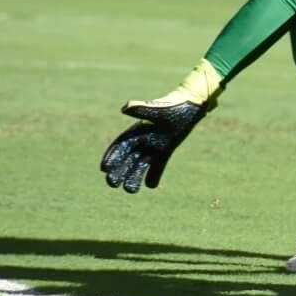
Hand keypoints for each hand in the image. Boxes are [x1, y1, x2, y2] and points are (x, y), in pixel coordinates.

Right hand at [99, 60, 220, 192]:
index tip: (104, 168)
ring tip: (130, 190)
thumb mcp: (158, 109)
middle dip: (118, 171)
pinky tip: (151, 186)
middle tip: (112, 184)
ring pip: (140, 164)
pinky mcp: (165, 150)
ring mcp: (153, 146)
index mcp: (137, 130)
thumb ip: (142, 109)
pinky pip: (157, 165)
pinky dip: (153, 175)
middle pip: (127, 158)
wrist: (191, 105)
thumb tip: (125, 108)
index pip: (120, 146)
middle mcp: (142, 140)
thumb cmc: (173, 105)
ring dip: (133, 176)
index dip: (111, 156)